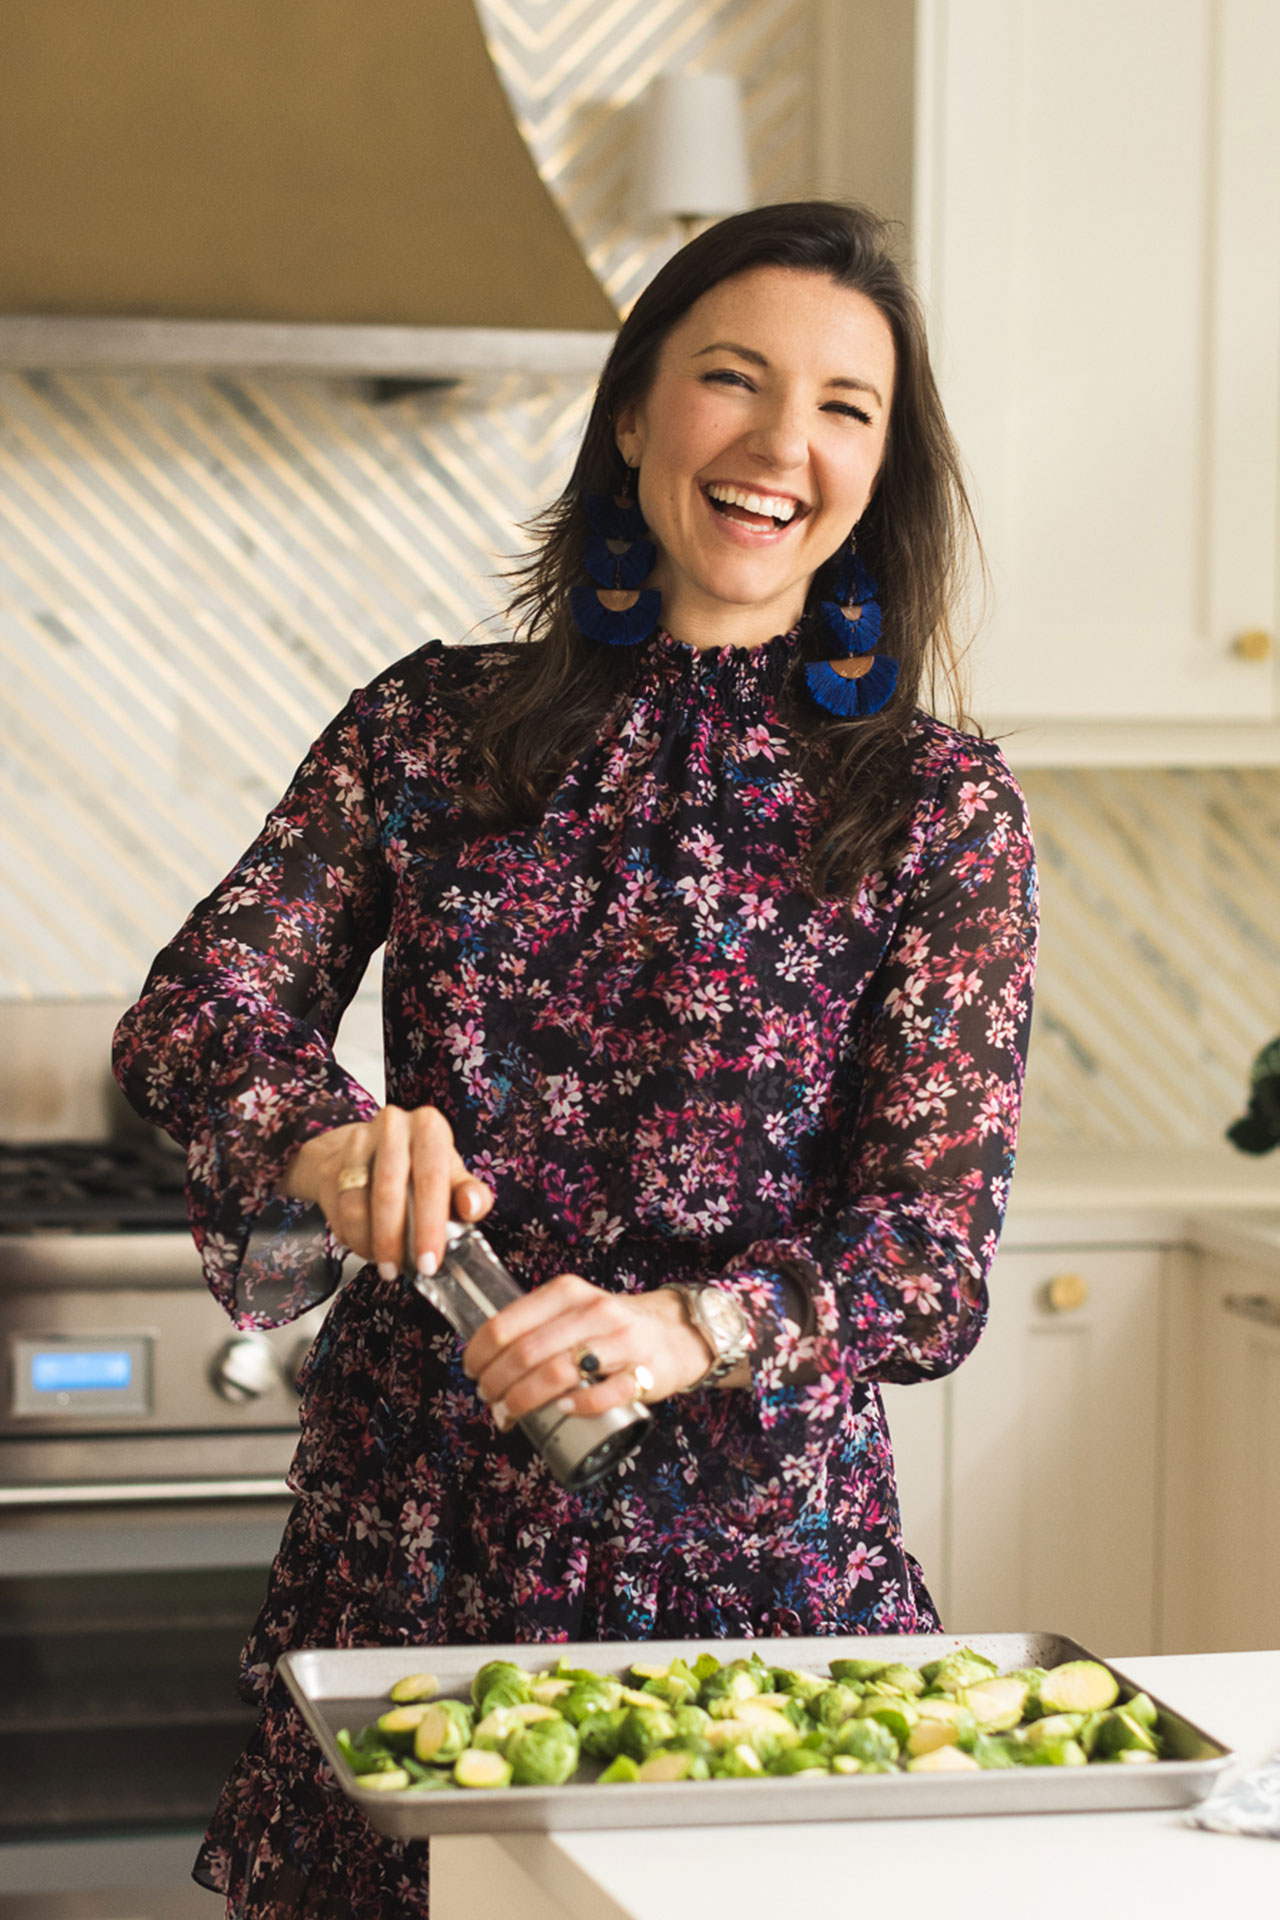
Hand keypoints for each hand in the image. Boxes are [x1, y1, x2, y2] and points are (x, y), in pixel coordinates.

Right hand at [276, 1105, 493, 1277]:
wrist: (373, 1150)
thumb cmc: (420, 1166)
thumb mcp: (451, 1175)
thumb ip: (469, 1193)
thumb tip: (473, 1207)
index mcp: (429, 1126)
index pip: (430, 1177)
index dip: (429, 1225)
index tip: (430, 1261)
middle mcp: (392, 1126)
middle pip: (388, 1191)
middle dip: (396, 1240)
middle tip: (405, 1271)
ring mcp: (357, 1143)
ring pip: (357, 1204)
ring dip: (371, 1244)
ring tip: (388, 1265)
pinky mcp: (333, 1164)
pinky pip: (340, 1210)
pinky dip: (355, 1238)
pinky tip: (370, 1248)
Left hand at [461, 1276, 731, 1431]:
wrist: (676, 1331)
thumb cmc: (611, 1326)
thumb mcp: (574, 1309)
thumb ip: (537, 1323)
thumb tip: (484, 1357)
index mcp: (567, 1292)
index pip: (507, 1323)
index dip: (480, 1353)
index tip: (471, 1372)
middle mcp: (593, 1311)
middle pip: (527, 1353)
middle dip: (496, 1383)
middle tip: (489, 1399)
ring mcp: (621, 1341)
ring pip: (558, 1372)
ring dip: (524, 1400)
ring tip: (509, 1414)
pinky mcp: (645, 1372)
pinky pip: (604, 1394)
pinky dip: (578, 1406)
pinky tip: (561, 1410)